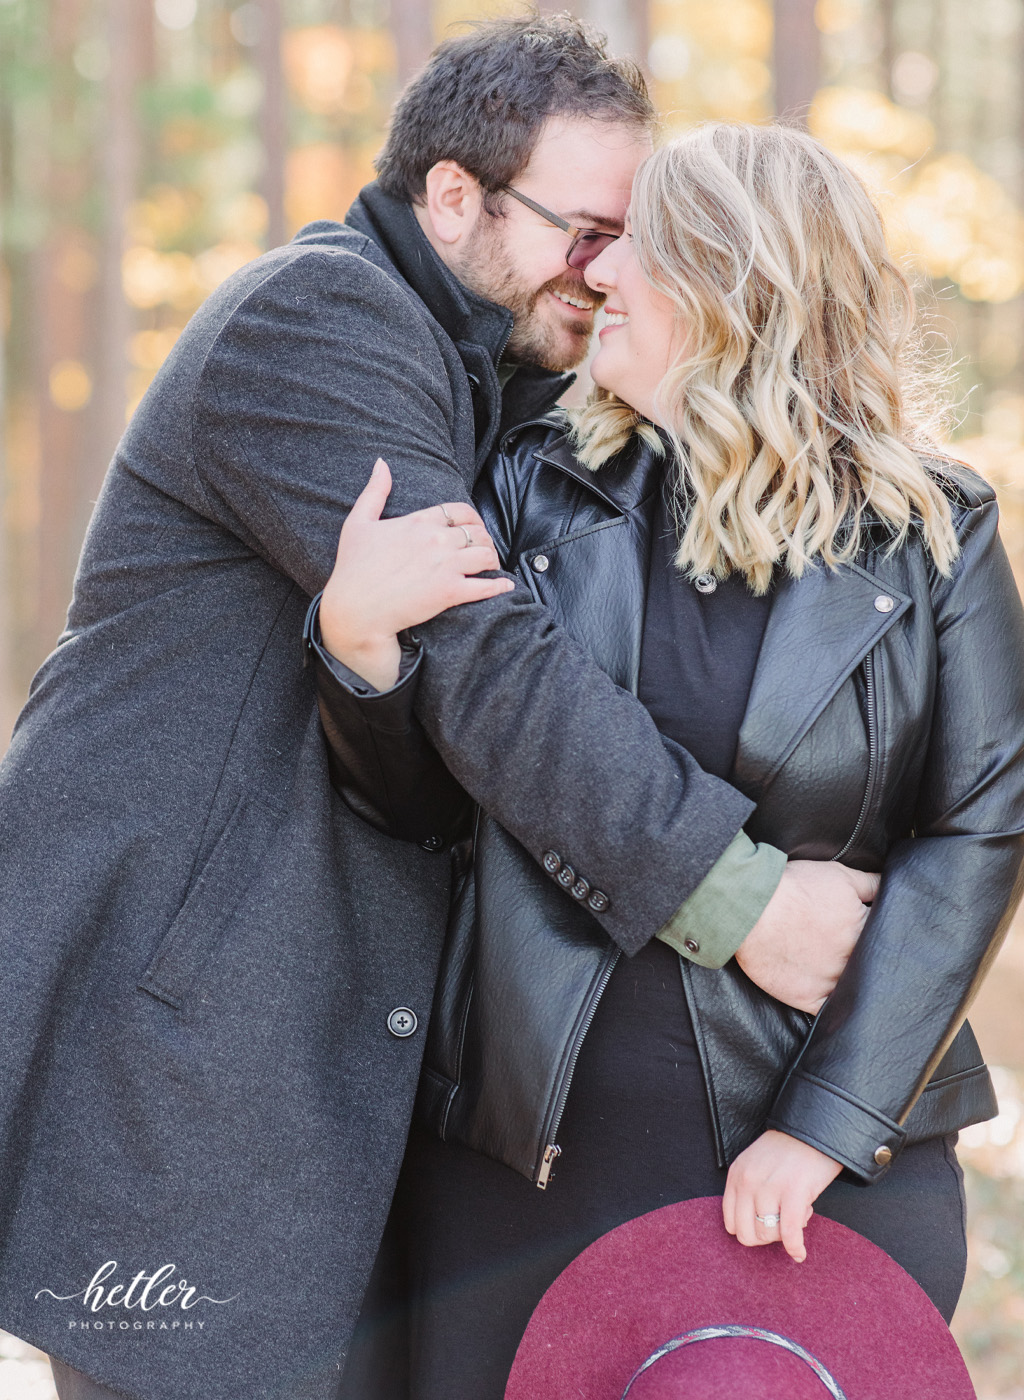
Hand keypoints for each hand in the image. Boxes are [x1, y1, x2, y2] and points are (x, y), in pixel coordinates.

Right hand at [319, 459, 513, 688]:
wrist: (355, 609)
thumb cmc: (353, 568)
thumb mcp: (358, 522)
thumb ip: (374, 491)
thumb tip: (382, 464)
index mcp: (419, 521)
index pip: (460, 511)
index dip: (473, 519)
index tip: (474, 527)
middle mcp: (436, 540)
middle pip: (478, 532)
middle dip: (485, 540)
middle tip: (484, 550)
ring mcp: (446, 566)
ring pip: (486, 555)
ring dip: (493, 559)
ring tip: (492, 566)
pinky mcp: (450, 592)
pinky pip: (486, 586)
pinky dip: (500, 586)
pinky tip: (505, 586)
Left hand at [723, 1130, 842, 1262]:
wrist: (815, 1130)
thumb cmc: (789, 1151)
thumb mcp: (756, 1165)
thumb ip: (749, 1191)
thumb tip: (755, 1226)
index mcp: (736, 1174)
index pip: (730, 1221)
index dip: (749, 1230)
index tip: (766, 1225)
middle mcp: (747, 1181)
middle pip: (745, 1233)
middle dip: (766, 1238)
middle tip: (783, 1225)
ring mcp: (769, 1186)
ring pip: (767, 1235)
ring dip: (784, 1236)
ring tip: (798, 1217)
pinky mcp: (793, 1192)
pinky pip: (789, 1233)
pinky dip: (795, 1248)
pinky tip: (800, 1253)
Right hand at [735, 860, 878, 1014]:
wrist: (752, 909)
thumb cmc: (795, 888)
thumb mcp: (839, 875)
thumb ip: (872, 884)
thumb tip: (892, 887)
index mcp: (864, 930)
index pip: (889, 936)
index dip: (883, 933)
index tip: (872, 930)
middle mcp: (853, 960)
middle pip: (874, 965)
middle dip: (872, 959)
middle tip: (854, 949)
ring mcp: (832, 982)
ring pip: (857, 990)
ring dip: (856, 983)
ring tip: (845, 973)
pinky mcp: (810, 998)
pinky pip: (832, 1011)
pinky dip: (837, 1006)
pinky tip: (836, 998)